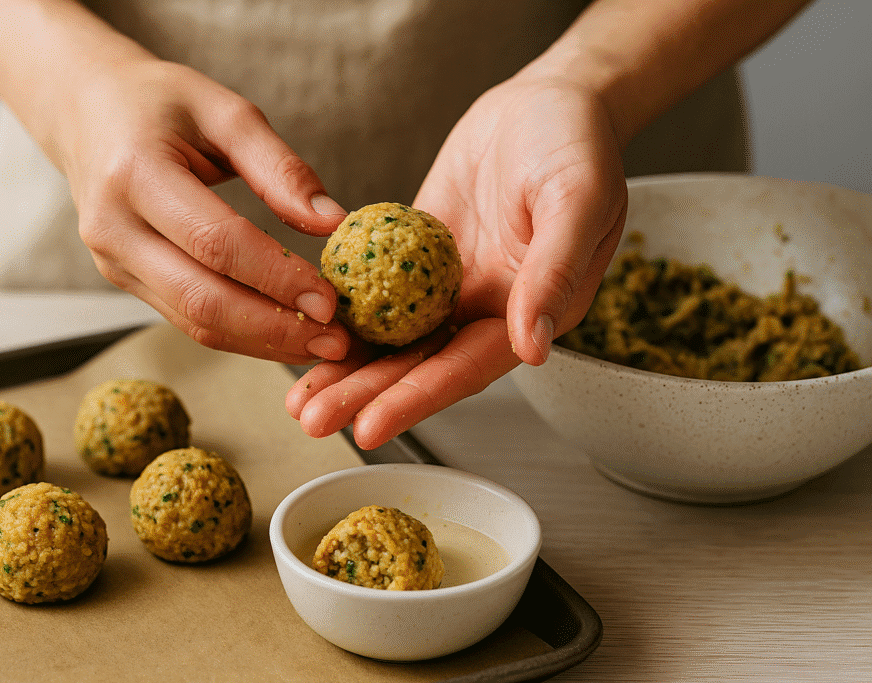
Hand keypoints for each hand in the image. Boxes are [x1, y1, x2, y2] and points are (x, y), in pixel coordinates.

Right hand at [59, 57, 351, 363]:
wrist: (83, 110)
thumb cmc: (157, 103)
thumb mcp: (224, 111)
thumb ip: (279, 167)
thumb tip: (332, 221)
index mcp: (135, 173)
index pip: (215, 242)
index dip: (275, 277)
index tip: (329, 298)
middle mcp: (114, 226)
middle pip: (201, 298)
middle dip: (274, 327)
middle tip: (335, 340)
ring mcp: (112, 261)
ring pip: (193, 321)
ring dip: (262, 342)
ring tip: (321, 345)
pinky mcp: (124, 279)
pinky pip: (186, 319)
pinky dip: (240, 333)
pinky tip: (284, 334)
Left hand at [287, 71, 627, 448]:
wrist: (544, 101)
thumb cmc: (575, 144)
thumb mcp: (578, 200)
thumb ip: (555, 272)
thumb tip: (533, 347)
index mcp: (530, 311)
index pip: (467, 366)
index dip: (419, 398)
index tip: (371, 427)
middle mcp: (485, 309)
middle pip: (419, 364)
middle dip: (365, 396)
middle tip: (312, 420)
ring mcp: (447, 285)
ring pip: (391, 337)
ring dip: (346, 369)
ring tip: (298, 400)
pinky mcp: (415, 256)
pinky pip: (374, 289)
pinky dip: (343, 313)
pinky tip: (303, 330)